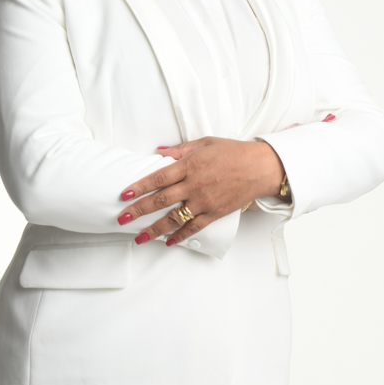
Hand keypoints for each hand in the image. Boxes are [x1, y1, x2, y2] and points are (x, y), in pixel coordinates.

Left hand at [117, 137, 285, 245]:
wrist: (261, 167)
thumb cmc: (233, 152)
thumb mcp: (205, 142)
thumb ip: (179, 149)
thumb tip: (158, 151)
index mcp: (190, 165)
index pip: (158, 177)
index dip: (140, 187)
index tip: (125, 195)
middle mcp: (195, 185)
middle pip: (161, 200)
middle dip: (139, 210)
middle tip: (122, 218)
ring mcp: (204, 201)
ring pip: (174, 218)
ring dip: (154, 229)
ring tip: (138, 238)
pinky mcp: (215, 213)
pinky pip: (194, 228)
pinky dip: (180, 236)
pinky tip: (168, 242)